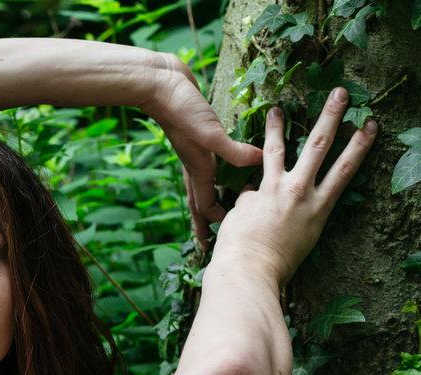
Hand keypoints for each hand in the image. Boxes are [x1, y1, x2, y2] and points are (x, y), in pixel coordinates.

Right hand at [141, 54, 263, 252]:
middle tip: (214, 242)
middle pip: (202, 203)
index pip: (207, 207)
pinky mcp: (201, 138)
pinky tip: (230, 169)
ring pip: (206, 185)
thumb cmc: (182, 111)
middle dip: (208, 224)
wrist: (161, 86)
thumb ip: (233, 150)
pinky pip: (212, 165)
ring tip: (223, 211)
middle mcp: (197, 166)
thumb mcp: (209, 133)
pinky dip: (220, 174)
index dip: (217, 225)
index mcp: (199, 170)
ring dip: (213, 200)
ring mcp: (198, 153)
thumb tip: (259, 161)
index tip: (225, 242)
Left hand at [211, 87, 378, 287]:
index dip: (359, 145)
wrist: (248, 272)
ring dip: (277, 126)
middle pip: (318, 146)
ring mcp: (272, 191)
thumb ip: (294, 215)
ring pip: (276, 150)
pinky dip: (243, 202)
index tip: (370, 124)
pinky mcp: (248, 195)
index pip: (345, 170)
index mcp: (318, 209)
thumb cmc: (277, 267)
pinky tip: (239, 219)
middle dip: (330, 116)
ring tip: (277, 109)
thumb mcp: (301, 241)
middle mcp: (299, 194)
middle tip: (339, 92)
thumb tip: (271, 201)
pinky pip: (245, 193)